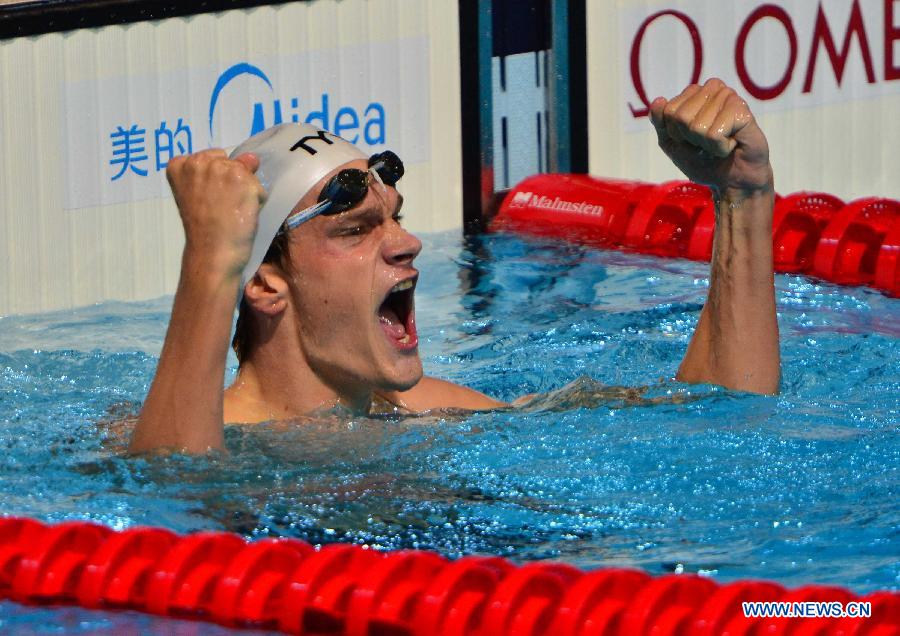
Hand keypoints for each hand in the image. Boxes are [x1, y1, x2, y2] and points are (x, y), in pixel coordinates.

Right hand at [166, 150, 266, 275]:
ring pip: (246, 173)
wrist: (212, 252)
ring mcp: (220, 168)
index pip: (212, 158)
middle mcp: (197, 161)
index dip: (216, 180)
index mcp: (179, 165)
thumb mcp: (200, 194)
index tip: (208, 199)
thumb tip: (252, 158)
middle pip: (230, 162)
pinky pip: (259, 187)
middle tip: (220, 207)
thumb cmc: (204, 229)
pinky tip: (242, 214)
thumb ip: (220, 171)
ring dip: (245, 191)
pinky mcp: (241, 179)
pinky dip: (257, 201)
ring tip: (231, 211)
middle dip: (230, 182)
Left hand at [650, 79, 772, 198]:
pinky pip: (714, 134)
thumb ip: (660, 123)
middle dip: (690, 138)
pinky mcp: (741, 110)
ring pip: (696, 126)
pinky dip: (719, 148)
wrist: (732, 180)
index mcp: (694, 93)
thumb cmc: (703, 160)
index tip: (691, 139)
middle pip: (680, 116)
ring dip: (706, 145)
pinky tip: (732, 143)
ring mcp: (728, 96)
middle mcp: (712, 89)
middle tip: (707, 142)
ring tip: (721, 143)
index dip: (675, 133)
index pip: (668, 110)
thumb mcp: (672, 143)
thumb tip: (659, 100)